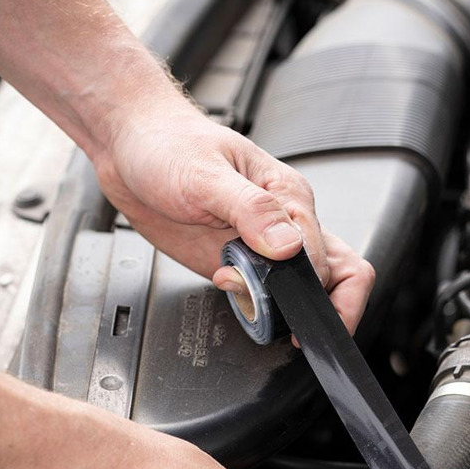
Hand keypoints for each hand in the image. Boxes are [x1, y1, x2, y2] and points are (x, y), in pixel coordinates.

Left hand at [92, 97, 375, 334]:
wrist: (132, 152)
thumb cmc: (168, 145)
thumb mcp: (206, 175)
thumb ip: (251, 210)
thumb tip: (289, 245)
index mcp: (289, 196)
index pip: (329, 257)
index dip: (308, 286)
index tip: (275, 293)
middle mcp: (285, 224)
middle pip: (337, 277)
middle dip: (318, 309)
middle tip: (286, 323)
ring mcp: (263, 248)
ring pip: (303, 293)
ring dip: (278, 308)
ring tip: (236, 289)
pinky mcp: (240, 264)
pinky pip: (266, 298)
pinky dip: (252, 306)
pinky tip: (225, 284)